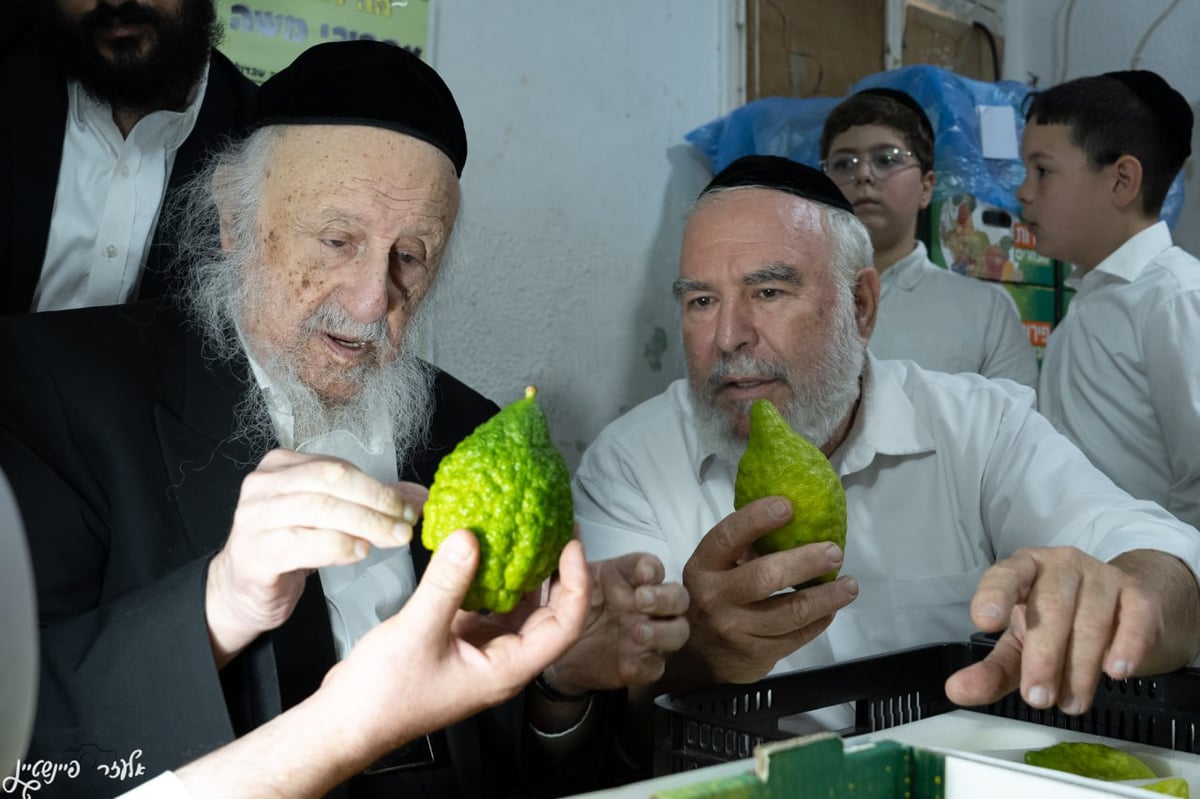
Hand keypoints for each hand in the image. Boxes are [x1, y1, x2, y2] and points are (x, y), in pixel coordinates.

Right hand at [205, 449, 425, 665]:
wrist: (243, 588)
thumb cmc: (288, 547)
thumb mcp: (329, 518)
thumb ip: (370, 502)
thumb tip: (417, 497)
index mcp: (281, 466)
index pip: (339, 466)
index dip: (379, 486)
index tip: (409, 505)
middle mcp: (263, 486)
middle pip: (332, 481)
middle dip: (377, 501)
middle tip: (405, 523)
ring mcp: (254, 518)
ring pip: (321, 508)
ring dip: (366, 523)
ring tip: (393, 538)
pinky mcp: (254, 553)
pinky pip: (304, 543)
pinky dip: (339, 546)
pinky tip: (360, 552)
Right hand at [323, 530, 589, 764]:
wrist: (347, 721)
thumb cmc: (384, 695)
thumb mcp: (417, 630)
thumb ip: (446, 582)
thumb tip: (470, 537)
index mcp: (506, 669)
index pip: (563, 625)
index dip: (574, 582)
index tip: (570, 544)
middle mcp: (502, 661)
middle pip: (548, 615)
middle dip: (557, 573)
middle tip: (557, 530)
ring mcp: (481, 653)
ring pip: (518, 610)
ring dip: (525, 575)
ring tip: (527, 535)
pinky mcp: (459, 643)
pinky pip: (487, 608)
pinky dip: (490, 580)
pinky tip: (482, 553)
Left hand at [543, 551, 689, 695]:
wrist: (558, 652)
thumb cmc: (570, 607)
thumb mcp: (564, 582)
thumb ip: (569, 561)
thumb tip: (570, 530)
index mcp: (629, 579)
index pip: (651, 567)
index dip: (652, 569)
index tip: (642, 574)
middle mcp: (646, 605)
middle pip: (678, 597)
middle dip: (666, 598)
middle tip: (642, 600)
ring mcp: (648, 636)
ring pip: (678, 631)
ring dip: (663, 632)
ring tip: (637, 632)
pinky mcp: (642, 665)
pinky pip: (657, 666)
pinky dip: (647, 664)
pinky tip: (628, 663)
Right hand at [672, 496, 857, 686]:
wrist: (697, 658)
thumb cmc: (712, 599)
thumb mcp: (713, 571)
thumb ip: (742, 549)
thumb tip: (793, 520)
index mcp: (704, 567)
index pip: (728, 537)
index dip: (757, 519)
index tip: (788, 506)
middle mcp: (716, 597)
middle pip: (767, 576)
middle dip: (807, 561)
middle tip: (835, 552)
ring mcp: (737, 629)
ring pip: (793, 611)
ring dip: (828, 596)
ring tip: (849, 585)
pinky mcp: (757, 654)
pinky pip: (798, 635)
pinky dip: (821, 620)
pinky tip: (831, 608)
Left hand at [944, 547, 1197, 714]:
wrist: (1125, 610)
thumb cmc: (1059, 625)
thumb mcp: (1020, 646)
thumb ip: (991, 669)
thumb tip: (957, 691)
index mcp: (1024, 569)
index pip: (1006, 575)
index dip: (995, 595)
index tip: (984, 622)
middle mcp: (1061, 565)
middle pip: (1051, 608)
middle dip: (1043, 658)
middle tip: (1038, 698)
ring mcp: (1102, 575)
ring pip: (1090, 622)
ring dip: (1079, 669)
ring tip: (1070, 703)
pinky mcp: (1138, 594)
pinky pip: (1134, 619)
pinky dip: (1125, 646)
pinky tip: (1115, 671)